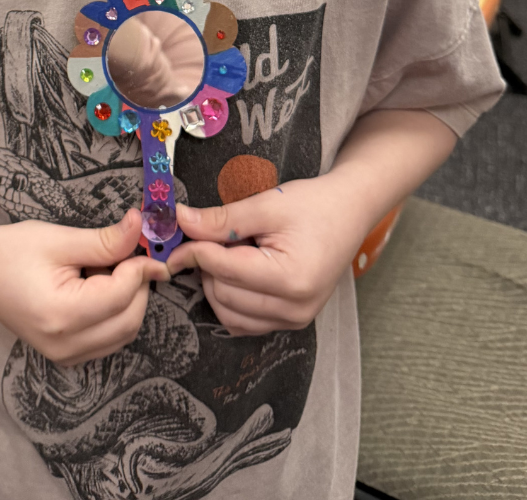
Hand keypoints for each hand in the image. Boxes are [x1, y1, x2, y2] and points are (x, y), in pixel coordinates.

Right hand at [0, 209, 167, 365]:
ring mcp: (64, 356)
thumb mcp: (60, 239)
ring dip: (129, 301)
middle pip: (129, 321)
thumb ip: (105, 240)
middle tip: (131, 254)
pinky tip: (100, 288)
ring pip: (123, 334)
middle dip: (138, 286)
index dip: (140, 268)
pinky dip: (117, 315)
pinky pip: (108, 340)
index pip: (121, 296)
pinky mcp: (65, 356)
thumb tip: (142, 227)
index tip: (145, 243)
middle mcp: (65, 345)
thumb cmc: (14, 249)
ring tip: (111, 269)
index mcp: (61, 315)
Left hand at [166, 177, 369, 335]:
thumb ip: (221, 219)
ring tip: (228, 251)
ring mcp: (295, 320)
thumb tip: (179, 221)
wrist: (349, 212)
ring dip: (216, 284)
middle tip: (210, 235)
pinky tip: (237, 271)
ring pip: (229, 314)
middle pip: (222, 295)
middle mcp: (294, 309)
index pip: (223, 270)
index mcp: (290, 279)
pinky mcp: (292, 321)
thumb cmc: (313, 205)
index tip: (177, 233)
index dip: (193, 250)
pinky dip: (230, 300)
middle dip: (206, 265)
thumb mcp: (266, 204)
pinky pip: (244, 322)